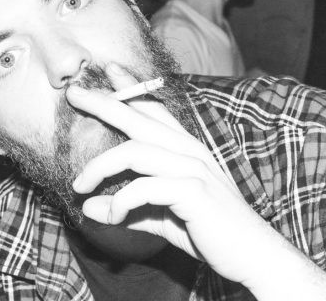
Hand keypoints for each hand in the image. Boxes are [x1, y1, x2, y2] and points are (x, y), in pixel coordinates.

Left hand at [66, 63, 282, 288]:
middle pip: (139, 117)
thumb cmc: (206, 230)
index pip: (154, 108)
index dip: (131, 87)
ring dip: (100, 167)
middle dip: (104, 102)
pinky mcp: (193, 191)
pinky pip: (145, 188)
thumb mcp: (160, 215)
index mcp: (185, 148)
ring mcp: (192, 167)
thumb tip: (89, 207)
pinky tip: (112, 217)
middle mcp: (188, 150)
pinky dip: (120, 202)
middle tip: (73, 92)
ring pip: (134, 151)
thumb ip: (126, 208)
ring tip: (78, 186)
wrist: (251, 254)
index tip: (110, 70)